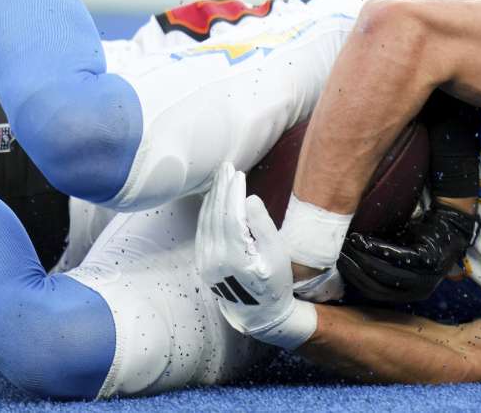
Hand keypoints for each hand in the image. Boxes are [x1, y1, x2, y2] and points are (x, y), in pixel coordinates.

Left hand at [196, 163, 316, 348]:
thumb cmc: (275, 281)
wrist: (259, 312)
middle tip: (227, 167)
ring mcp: (206, 262)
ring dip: (213, 197)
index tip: (239, 174)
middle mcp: (216, 260)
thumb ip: (263, 226)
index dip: (233, 193)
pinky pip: (202, 231)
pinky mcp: (203, 263)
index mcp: (236, 257)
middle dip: (221, 188)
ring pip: (206, 221)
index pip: (231, 216)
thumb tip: (249, 199)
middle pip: (215, 215)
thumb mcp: (278, 254)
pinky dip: (207, 211)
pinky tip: (213, 198)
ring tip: (221, 177)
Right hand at [338, 202, 476, 302]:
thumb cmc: (419, 241)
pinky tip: (363, 240)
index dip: (353, 280)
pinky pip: (396, 257)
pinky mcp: (428, 260)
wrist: (449, 225)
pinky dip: (377, 249)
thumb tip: (346, 264)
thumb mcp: (400, 259)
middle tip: (336, 255)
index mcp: (410, 294)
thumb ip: (379, 266)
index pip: (374, 293)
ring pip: (384, 273)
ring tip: (347, 246)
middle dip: (354, 270)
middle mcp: (418, 290)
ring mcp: (425, 277)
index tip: (336, 266)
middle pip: (377, 286)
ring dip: (362, 259)